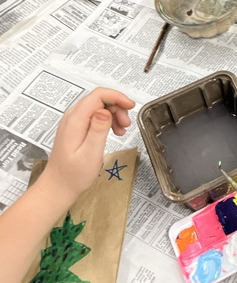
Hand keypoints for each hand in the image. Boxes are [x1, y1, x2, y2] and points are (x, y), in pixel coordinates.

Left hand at [42, 87, 134, 203]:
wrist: (58, 187)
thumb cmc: (73, 175)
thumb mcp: (90, 154)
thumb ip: (98, 130)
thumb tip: (105, 110)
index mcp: (75, 120)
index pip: (98, 95)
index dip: (117, 97)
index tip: (131, 106)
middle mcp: (72, 117)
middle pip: (99, 99)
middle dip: (117, 107)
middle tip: (126, 124)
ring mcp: (74, 122)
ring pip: (99, 106)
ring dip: (114, 114)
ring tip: (122, 130)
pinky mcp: (77, 128)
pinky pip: (95, 116)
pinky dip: (108, 120)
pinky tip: (114, 131)